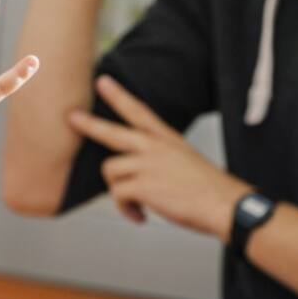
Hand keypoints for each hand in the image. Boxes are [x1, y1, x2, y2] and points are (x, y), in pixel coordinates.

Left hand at [68, 76, 246, 237]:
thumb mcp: (184, 161)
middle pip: (113, 132)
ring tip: (136, 204)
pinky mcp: (142, 185)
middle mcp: (154, 148)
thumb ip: (158, 160)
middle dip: (89, 125)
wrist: (225, 205)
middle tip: (72, 117)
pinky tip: (140, 216)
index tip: (103, 82)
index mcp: (166, 140)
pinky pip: (117, 195)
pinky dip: (126, 210)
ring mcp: (147, 164)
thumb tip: (136, 174)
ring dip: (119, 193)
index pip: (139, 111)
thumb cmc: (207, 189)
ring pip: (111, 171)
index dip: (120, 96)